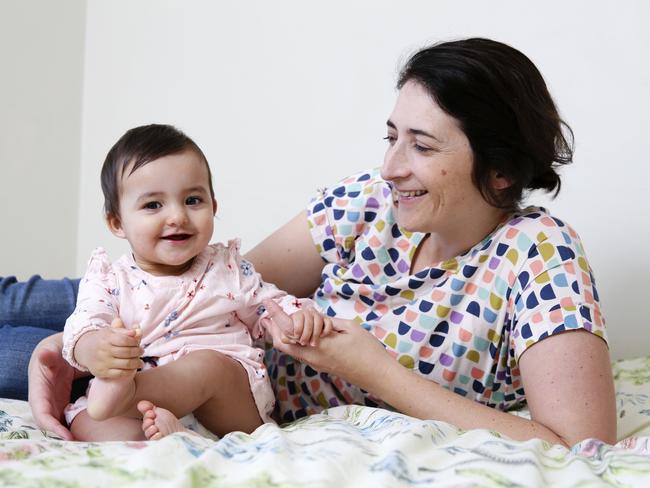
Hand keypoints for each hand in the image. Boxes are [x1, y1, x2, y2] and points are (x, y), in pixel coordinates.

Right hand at [27, 333, 76, 439]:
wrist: (59, 351)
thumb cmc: (54, 351)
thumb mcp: (51, 352)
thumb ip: (48, 355)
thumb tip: (44, 354)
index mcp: (38, 392)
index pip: (42, 414)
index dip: (52, 427)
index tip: (66, 436)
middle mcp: (44, 401)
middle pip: (50, 425)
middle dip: (61, 436)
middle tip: (79, 446)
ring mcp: (53, 403)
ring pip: (58, 424)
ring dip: (68, 434)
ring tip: (84, 444)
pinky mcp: (62, 403)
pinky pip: (66, 418)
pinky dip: (73, 426)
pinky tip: (86, 434)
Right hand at [74, 318, 143, 377]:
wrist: (85, 351)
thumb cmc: (103, 339)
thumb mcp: (111, 331)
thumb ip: (124, 331)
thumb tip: (137, 330)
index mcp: (106, 338)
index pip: (125, 340)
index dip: (135, 342)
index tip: (138, 342)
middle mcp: (103, 350)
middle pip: (127, 352)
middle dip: (138, 352)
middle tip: (142, 351)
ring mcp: (103, 362)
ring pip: (125, 364)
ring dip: (136, 363)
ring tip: (140, 362)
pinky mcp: (102, 372)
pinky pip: (120, 374)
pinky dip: (129, 371)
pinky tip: (133, 368)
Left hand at [263, 300, 390, 385]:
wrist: (377, 375)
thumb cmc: (367, 349)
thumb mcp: (348, 327)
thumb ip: (328, 323)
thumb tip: (315, 321)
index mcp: (318, 344)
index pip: (288, 329)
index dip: (276, 315)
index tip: (268, 303)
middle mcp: (312, 356)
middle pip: (282, 342)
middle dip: (274, 327)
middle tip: (271, 312)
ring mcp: (316, 363)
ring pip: (290, 348)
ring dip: (284, 333)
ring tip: (283, 318)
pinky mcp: (321, 365)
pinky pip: (300, 352)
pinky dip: (294, 339)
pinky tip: (299, 330)